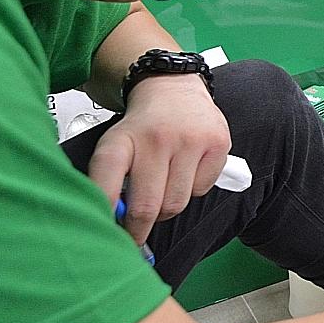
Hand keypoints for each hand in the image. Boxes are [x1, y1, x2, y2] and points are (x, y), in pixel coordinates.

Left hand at [87, 75, 230, 242]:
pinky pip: (202, 190)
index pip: (106, 180)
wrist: (172, 88)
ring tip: (161, 191)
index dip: (106, 212)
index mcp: (122, 139)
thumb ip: (111, 181)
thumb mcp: (116, 145)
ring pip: (176, 204)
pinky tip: (185, 171)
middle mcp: (157, 138)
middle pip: (147, 207)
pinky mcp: (217, 144)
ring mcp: (191, 140)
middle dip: (138, 229)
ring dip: (167, 208)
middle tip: (134, 234)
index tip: (106, 233)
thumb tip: (117, 221)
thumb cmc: (142, 127)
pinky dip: (192, 189)